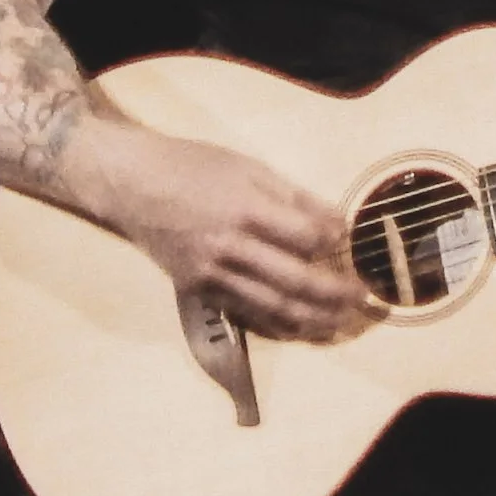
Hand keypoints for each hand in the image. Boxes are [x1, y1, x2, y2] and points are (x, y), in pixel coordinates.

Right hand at [102, 129, 370, 342]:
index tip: (354, 246)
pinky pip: (246, 315)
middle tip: (364, 301)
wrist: (131, 184)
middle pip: (295, 281)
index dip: (336, 244)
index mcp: (246, 209)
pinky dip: (278, 325)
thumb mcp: (249, 167)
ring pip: (272, 307)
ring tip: (342, 324)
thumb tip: (337, 223)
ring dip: (313, 320)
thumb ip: (295, 197)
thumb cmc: (194, 166)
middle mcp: (230, 248)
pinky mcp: (199, 291)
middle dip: (335, 295)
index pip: (305, 237)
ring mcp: (212, 275)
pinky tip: (302, 328)